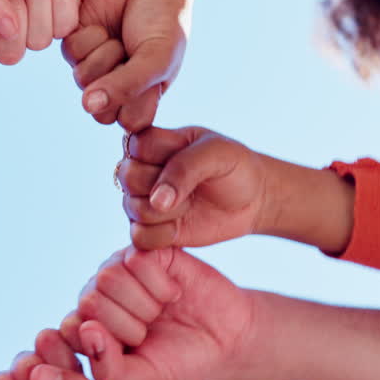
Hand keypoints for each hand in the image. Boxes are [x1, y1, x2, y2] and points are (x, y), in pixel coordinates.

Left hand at [61, 247, 257, 379]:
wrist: (227, 340)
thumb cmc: (180, 362)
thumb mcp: (143, 379)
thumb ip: (107, 368)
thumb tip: (85, 329)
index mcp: (87, 325)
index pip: (71, 327)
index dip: (106, 342)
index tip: (134, 350)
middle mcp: (98, 293)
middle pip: (89, 300)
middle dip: (128, 324)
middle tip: (151, 328)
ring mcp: (120, 269)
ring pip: (108, 277)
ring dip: (145, 303)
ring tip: (161, 311)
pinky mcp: (146, 250)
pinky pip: (137, 260)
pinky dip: (160, 285)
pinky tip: (173, 293)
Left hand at [62, 0, 219, 130]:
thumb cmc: (163, 23)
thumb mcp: (157, 57)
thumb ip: (128, 85)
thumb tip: (88, 105)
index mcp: (139, 99)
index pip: (126, 122)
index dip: (135, 99)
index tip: (149, 74)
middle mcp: (112, 88)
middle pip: (98, 107)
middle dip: (115, 77)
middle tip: (132, 53)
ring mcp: (92, 67)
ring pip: (82, 79)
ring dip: (104, 54)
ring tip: (119, 38)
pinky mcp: (74, 44)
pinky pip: (71, 52)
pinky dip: (90, 37)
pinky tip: (104, 26)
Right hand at [117, 127, 269, 250]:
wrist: (252, 199)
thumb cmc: (233, 167)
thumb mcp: (217, 154)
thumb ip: (184, 169)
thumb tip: (155, 201)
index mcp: (153, 141)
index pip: (137, 145)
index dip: (161, 156)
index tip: (189, 156)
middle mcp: (141, 169)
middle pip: (128, 177)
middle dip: (162, 185)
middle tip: (192, 186)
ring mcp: (141, 200)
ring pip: (132, 208)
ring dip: (167, 212)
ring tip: (190, 205)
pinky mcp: (149, 229)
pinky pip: (138, 237)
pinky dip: (162, 236)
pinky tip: (181, 227)